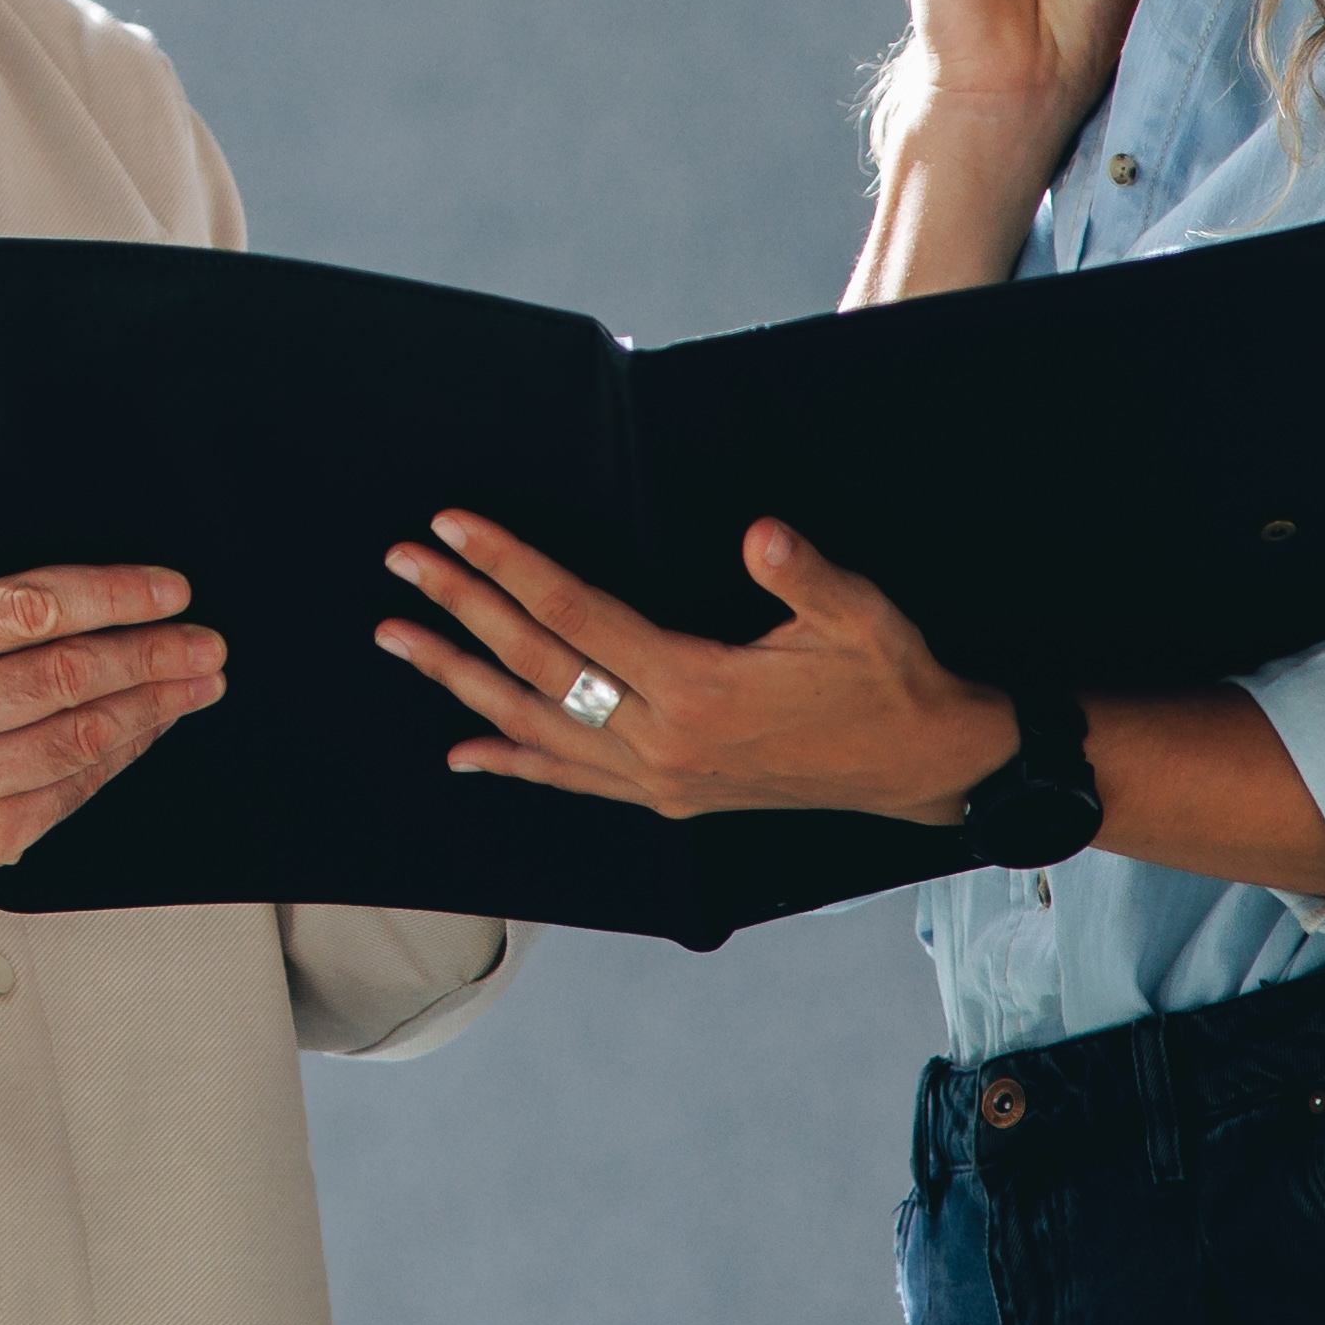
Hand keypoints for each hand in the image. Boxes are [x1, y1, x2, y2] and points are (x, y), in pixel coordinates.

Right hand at [0, 567, 222, 905]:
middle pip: (69, 673)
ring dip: (155, 703)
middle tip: (202, 640)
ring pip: (84, 732)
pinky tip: (150, 728)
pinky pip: (77, 786)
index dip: (113, 596)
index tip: (165, 591)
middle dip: (153, 652)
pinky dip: (124, 752)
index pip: (31, 609)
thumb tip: (91, 599)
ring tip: (195, 680)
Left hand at [372, 510, 1005, 826]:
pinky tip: (462, 753)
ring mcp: (659, 779)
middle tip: (401, 563)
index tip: (455, 526)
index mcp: (696, 688)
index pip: (575, 614)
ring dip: (462, 681)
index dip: (509, 565)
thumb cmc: (891, 681)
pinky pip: (571, 781)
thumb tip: (761, 534)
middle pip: (538, 664)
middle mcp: (662, 742)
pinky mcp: (669, 798)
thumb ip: (805, 576)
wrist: (926, 767)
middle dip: (461, 608)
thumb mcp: (861, 618)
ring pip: (536, 725)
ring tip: (398, 641)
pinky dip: (514, 761)